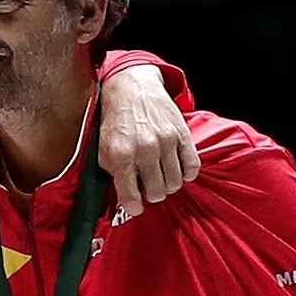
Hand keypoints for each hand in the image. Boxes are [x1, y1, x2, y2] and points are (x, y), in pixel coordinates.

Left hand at [94, 63, 199, 219]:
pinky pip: (192, 167)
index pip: (131, 199)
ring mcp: (165, 142)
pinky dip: (186, 173)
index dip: (134, 207)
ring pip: (175, 183)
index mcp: (120, 156)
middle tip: (147, 186)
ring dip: (168, 184)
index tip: (135, 206)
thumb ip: (112, 175)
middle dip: (152, 194)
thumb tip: (124, 201)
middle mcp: (144, 150)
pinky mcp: (182, 134)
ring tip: (160, 176)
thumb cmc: (115, 121)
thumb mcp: (103, 149)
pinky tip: (176, 168)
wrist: (131, 88)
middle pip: (157, 193)